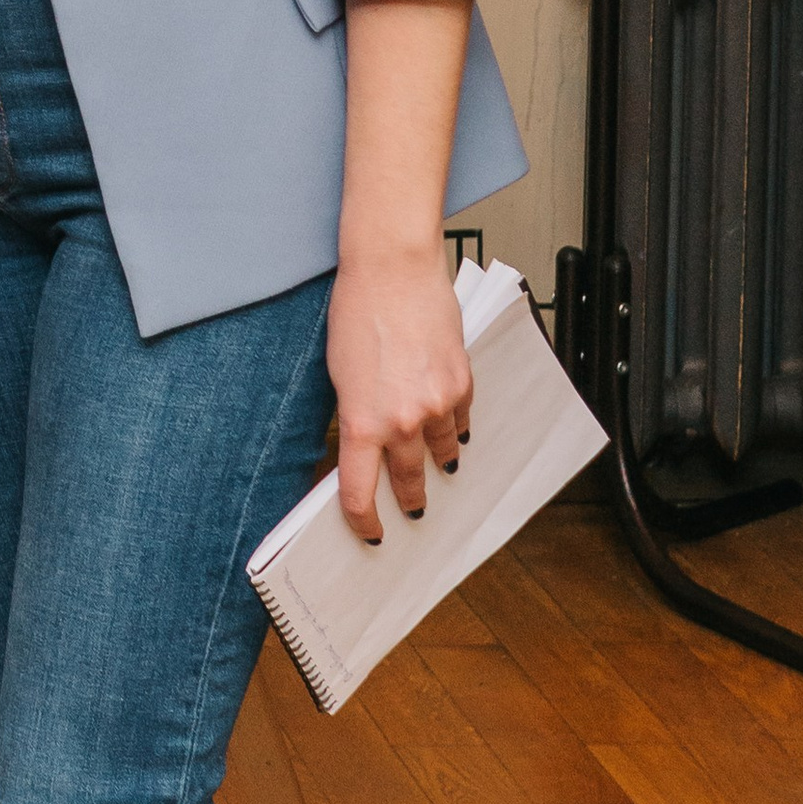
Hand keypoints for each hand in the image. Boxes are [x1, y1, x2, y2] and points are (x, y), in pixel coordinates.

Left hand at [325, 238, 470, 541]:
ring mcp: (438, 406)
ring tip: (437, 470)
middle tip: (410, 511)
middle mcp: (403, 422)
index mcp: (363, 423)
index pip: (360, 494)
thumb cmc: (357, 312)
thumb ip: (355, 415)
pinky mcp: (462, 383)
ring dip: (437, 464)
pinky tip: (452, 430)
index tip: (369, 534)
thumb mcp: (340, 374)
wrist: (393, 269)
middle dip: (409, 499)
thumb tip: (362, 448)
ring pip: (442, 454)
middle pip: (408, 481)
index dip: (364, 523)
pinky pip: (461, 422)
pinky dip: (455, 428)